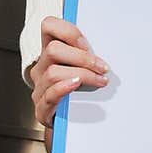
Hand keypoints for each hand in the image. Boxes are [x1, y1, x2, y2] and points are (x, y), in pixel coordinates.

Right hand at [29, 16, 108, 131]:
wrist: (72, 126)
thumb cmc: (80, 94)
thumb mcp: (85, 69)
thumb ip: (90, 55)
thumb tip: (112, 45)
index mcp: (50, 52)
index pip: (48, 26)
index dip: (68, 31)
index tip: (88, 44)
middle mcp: (41, 67)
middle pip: (53, 50)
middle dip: (82, 57)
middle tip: (102, 67)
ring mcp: (40, 88)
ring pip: (52, 72)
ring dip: (81, 74)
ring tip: (99, 80)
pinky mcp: (42, 109)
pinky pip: (49, 95)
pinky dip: (63, 88)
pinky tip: (76, 85)